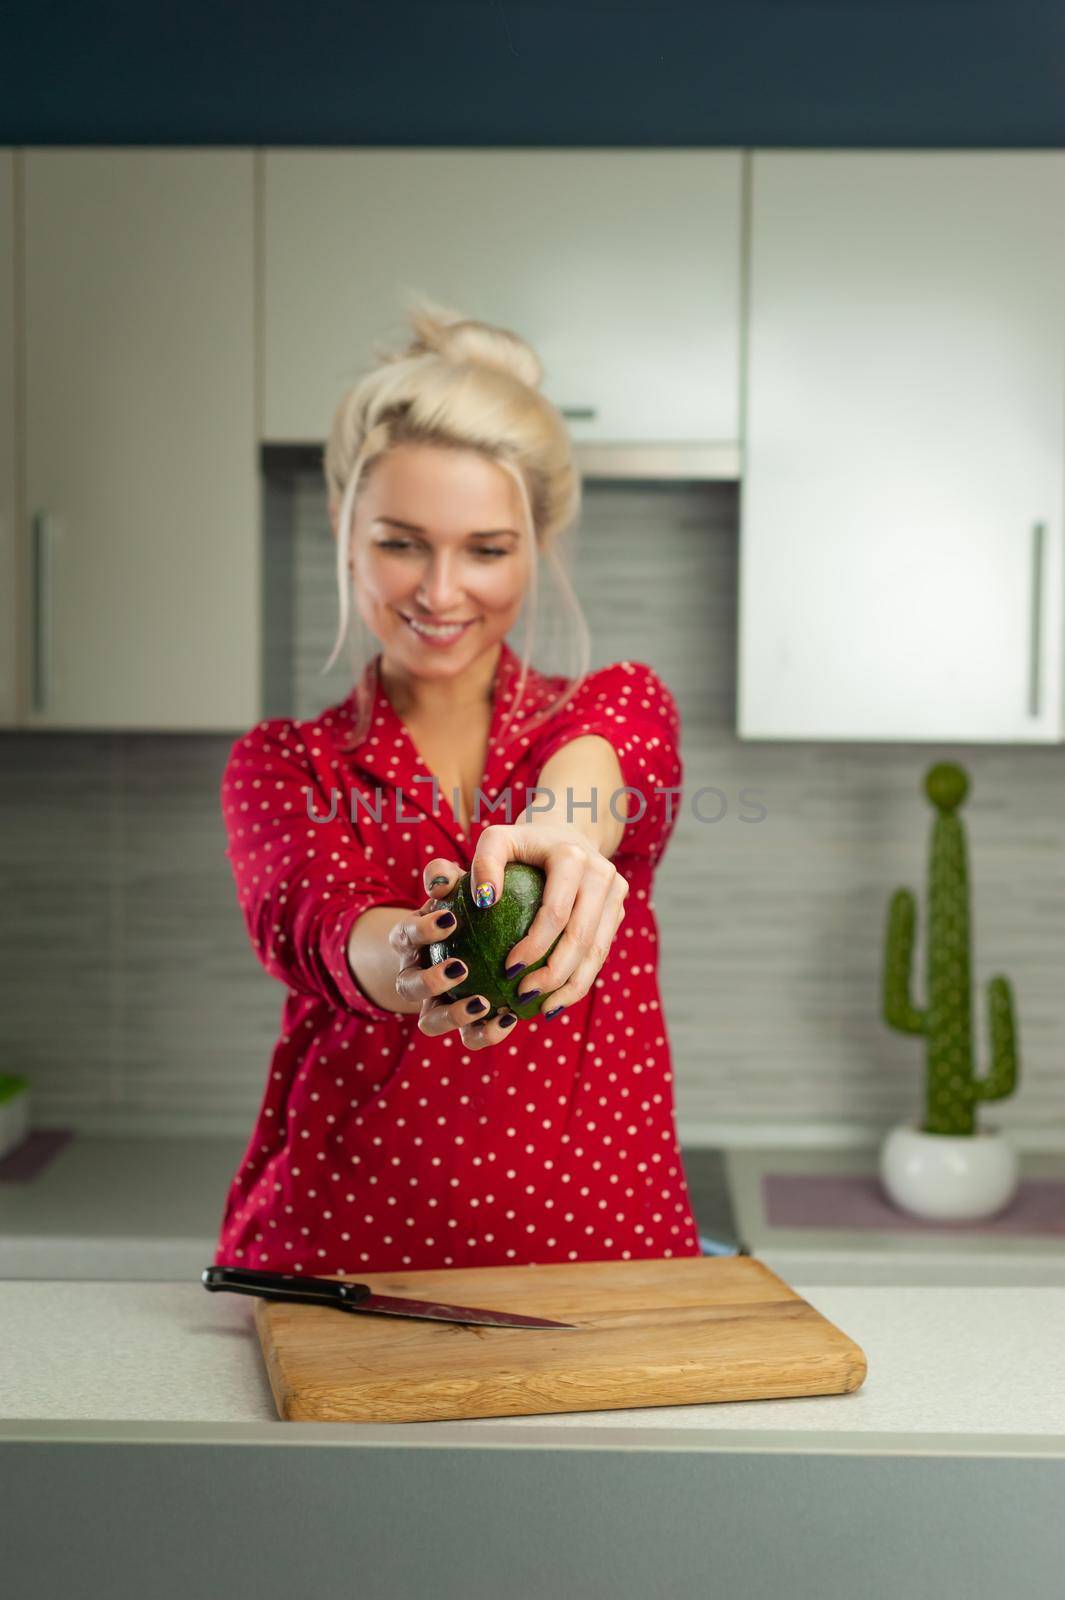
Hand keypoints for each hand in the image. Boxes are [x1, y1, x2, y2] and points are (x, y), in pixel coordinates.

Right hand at [388, 861, 521, 1050]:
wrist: (478, 939)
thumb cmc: (465, 905)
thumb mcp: (456, 887)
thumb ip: (445, 877)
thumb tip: (442, 878)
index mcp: (410, 942)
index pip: (403, 936)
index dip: (421, 931)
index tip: (451, 919)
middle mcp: (415, 977)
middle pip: (407, 988)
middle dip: (430, 982)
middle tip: (461, 969)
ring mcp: (436, 1004)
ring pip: (430, 1022)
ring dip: (454, 1016)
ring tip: (483, 1003)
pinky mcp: (462, 1025)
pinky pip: (469, 1037)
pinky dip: (487, 1032)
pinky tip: (512, 1016)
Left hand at [438, 823, 629, 1020]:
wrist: (567, 831)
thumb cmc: (522, 843)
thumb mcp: (497, 840)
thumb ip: (484, 863)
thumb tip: (484, 901)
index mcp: (573, 857)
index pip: (556, 912)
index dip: (535, 946)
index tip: (508, 970)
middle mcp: (603, 874)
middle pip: (582, 937)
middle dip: (554, 974)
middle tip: (524, 996)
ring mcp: (616, 893)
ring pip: (598, 952)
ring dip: (572, 986)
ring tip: (543, 1008)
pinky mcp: (618, 911)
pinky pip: (602, 952)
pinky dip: (581, 979)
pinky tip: (558, 1000)